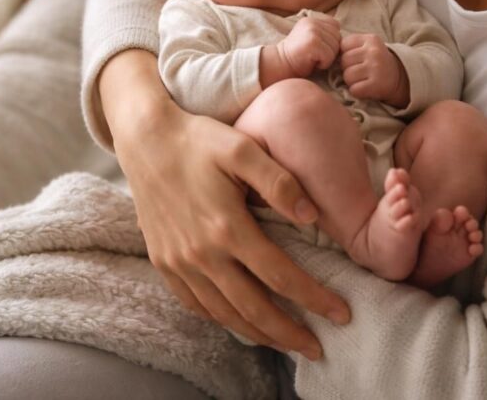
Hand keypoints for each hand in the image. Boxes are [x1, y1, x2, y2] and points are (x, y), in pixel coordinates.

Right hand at [100, 51, 351, 359]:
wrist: (145, 139)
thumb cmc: (198, 140)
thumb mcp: (242, 149)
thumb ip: (280, 182)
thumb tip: (312, 217)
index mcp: (226, 226)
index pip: (280, 276)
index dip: (313, 299)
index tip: (341, 313)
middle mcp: (200, 253)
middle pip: (253, 308)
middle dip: (289, 333)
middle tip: (317, 348)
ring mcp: (178, 262)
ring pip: (224, 314)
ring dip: (258, 334)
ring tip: (285, 343)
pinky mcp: (163, 262)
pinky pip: (195, 305)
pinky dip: (222, 320)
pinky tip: (241, 323)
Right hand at [279, 16, 340, 76]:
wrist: (279, 65)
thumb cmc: (298, 57)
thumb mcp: (312, 39)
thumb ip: (325, 34)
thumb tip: (344, 40)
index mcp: (312, 19)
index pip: (336, 27)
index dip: (331, 40)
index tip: (317, 47)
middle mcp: (312, 22)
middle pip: (338, 38)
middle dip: (330, 50)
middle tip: (314, 55)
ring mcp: (312, 31)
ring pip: (335, 48)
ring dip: (327, 58)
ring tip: (312, 58)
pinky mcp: (312, 42)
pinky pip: (329, 56)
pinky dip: (323, 64)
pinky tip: (311, 62)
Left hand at [339, 33, 408, 105]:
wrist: (399, 78)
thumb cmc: (375, 62)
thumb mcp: (366, 46)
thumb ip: (349, 46)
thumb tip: (326, 53)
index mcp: (370, 39)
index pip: (342, 46)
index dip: (345, 55)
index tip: (356, 59)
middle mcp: (374, 51)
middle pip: (343, 61)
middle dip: (347, 68)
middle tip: (360, 71)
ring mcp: (376, 68)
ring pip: (347, 76)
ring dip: (351, 81)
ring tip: (363, 79)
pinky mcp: (377, 84)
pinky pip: (354, 89)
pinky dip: (357, 91)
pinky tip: (366, 87)